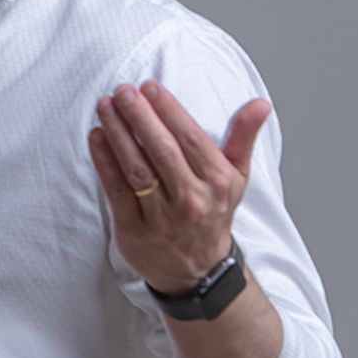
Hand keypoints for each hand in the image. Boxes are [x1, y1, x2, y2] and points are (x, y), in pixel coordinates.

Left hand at [88, 80, 270, 293]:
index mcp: (217, 182)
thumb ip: (243, 136)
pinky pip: (116, 190)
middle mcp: (192, 200)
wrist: (198, 271)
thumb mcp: (235, 176)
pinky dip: (104, 161)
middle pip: (161, 150)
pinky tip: (96, 136)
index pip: (190, 138)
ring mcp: (161, 218)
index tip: (149, 86)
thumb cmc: (213, 211)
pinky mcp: (134, 231)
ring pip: (136, 168)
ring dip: (118, 133)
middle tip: (122, 90)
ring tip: (105, 106)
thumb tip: (260, 103)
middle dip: (139, 116)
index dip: (168, 110)